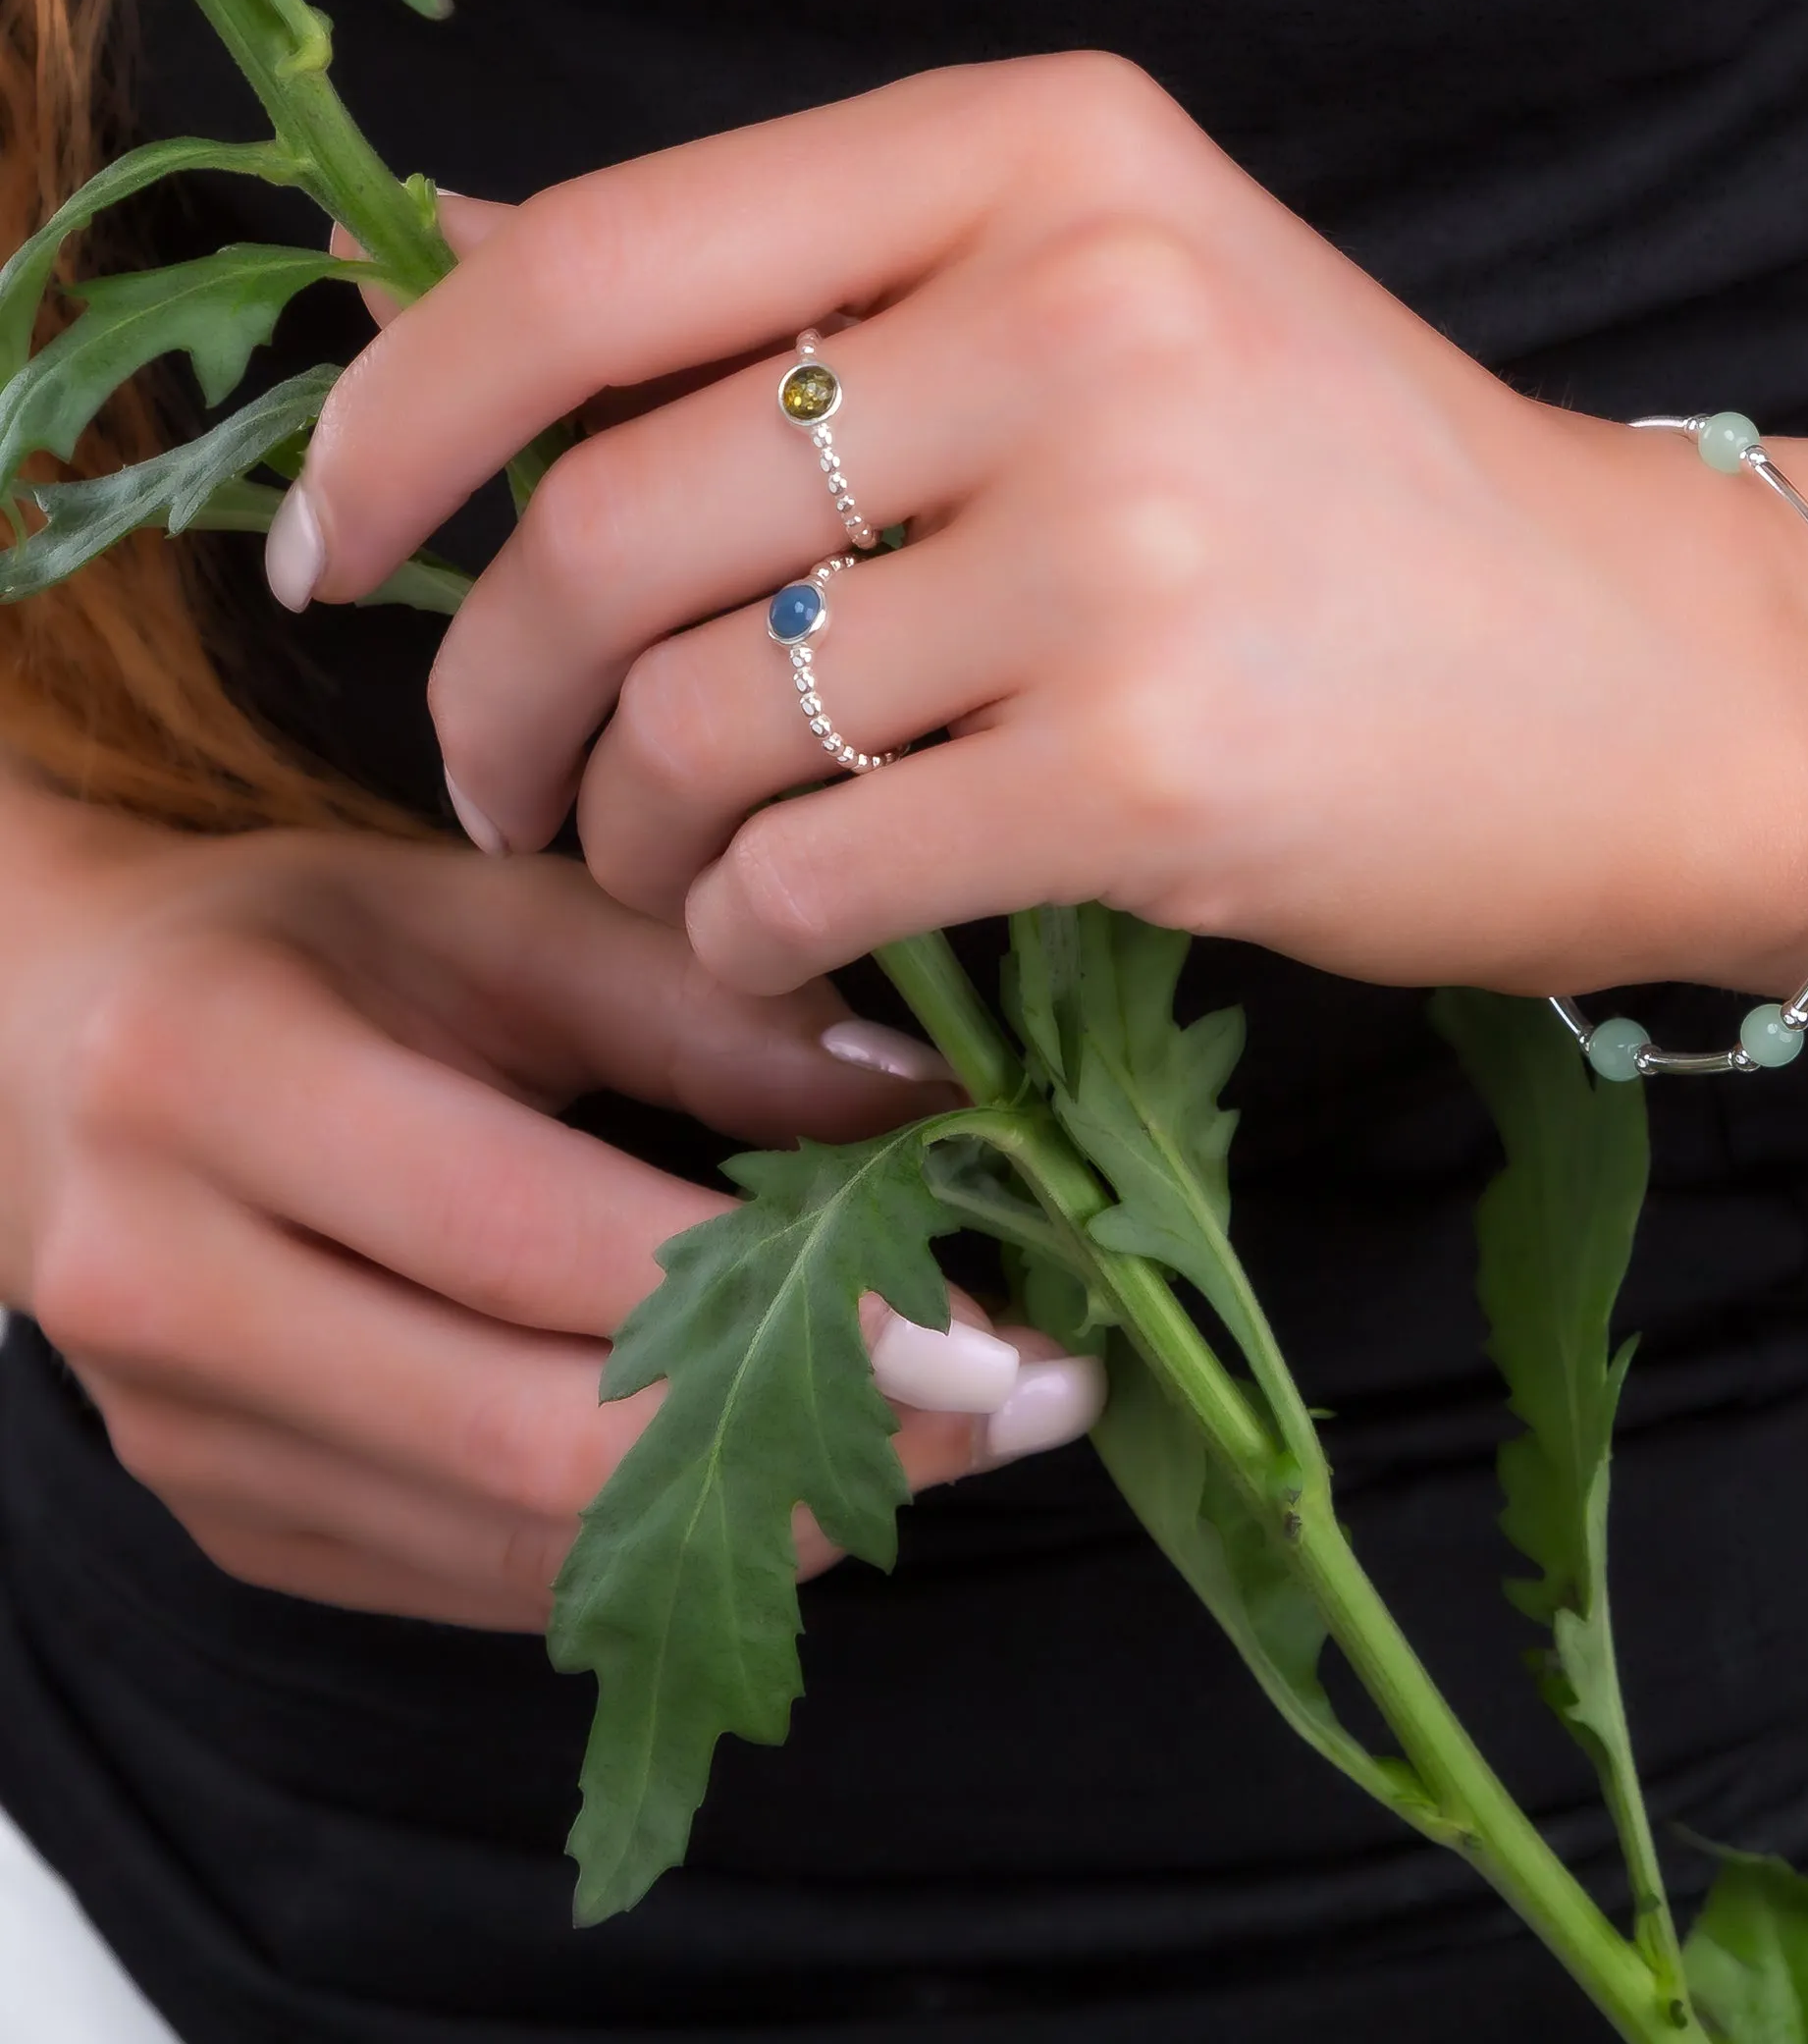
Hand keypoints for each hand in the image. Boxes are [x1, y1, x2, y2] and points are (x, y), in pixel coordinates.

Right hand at [0, 784, 1102, 1630]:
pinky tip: (805, 1466)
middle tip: (1025, 1397)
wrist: (50, 1045)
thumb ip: (706, 1000)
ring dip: (772, 1514)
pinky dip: (665, 1541)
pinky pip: (479, 1579)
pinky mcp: (229, 1520)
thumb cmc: (303, 947)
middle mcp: (166, 1286)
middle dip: (817, 1438)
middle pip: (534, 1437)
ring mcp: (184, 1438)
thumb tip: (940, 1101)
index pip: (539, 1240)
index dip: (786, 1297)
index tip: (993, 1310)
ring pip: (521, 1545)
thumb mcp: (493, 914)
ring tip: (960, 1436)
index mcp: (221, 1082)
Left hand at [280, 56, 1807, 999]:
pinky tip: (791, 943)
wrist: (1658, 673)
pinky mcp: (1156, 759)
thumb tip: (447, 279)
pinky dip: (750, 937)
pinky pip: (813, 869)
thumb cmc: (1369, 497)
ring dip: (628, 834)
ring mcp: (1128, 534)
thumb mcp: (1115, 297)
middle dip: (497, 687)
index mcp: (1049, 149)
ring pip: (700, 715)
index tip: (330, 541)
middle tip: (503, 773)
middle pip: (613, 514)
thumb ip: (814, 286)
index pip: (596, 258)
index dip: (399, 414)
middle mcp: (1083, 306)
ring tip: (675, 869)